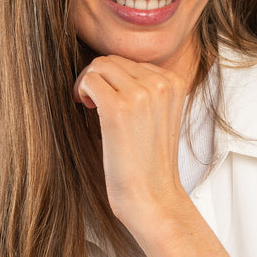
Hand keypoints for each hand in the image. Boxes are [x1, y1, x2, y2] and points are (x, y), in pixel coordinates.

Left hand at [73, 55, 187, 225]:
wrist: (153, 196)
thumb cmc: (151, 163)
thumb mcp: (161, 117)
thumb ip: (149, 91)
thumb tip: (116, 70)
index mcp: (175, 83)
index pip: (135, 62)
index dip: (117, 78)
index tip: (112, 97)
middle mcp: (161, 83)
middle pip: (115, 60)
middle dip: (101, 78)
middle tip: (95, 103)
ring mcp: (141, 94)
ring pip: (100, 66)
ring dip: (89, 84)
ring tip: (92, 106)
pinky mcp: (118, 107)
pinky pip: (90, 80)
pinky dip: (82, 91)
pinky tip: (87, 109)